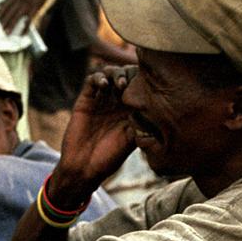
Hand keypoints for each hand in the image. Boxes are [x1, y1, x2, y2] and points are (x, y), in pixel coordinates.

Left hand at [0, 0, 54, 33]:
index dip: (0, 11)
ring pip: (17, 16)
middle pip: (9, 11)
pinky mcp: (35, 7)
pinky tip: (22, 33)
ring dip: (11, 25)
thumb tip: (4, 3)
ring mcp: (27, 3)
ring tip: (6, 32)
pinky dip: (26, 27)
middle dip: (3, 20)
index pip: (5, 4)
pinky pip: (29, 19)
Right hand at [50, 67, 138, 201]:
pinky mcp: (86, 99)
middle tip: (133, 83)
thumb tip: (157, 111)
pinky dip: (98, 77)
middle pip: (126, 76)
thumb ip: (142, 125)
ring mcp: (101, 99)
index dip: (144, 81)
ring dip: (116, 73)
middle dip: (130, 74)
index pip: (139, 88)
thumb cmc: (109, 158)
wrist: (84, 166)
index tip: (148, 84)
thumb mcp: (131, 141)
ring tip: (120, 84)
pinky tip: (104, 85)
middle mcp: (117, 102)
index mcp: (131, 110)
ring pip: (110, 74)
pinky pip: (92, 80)